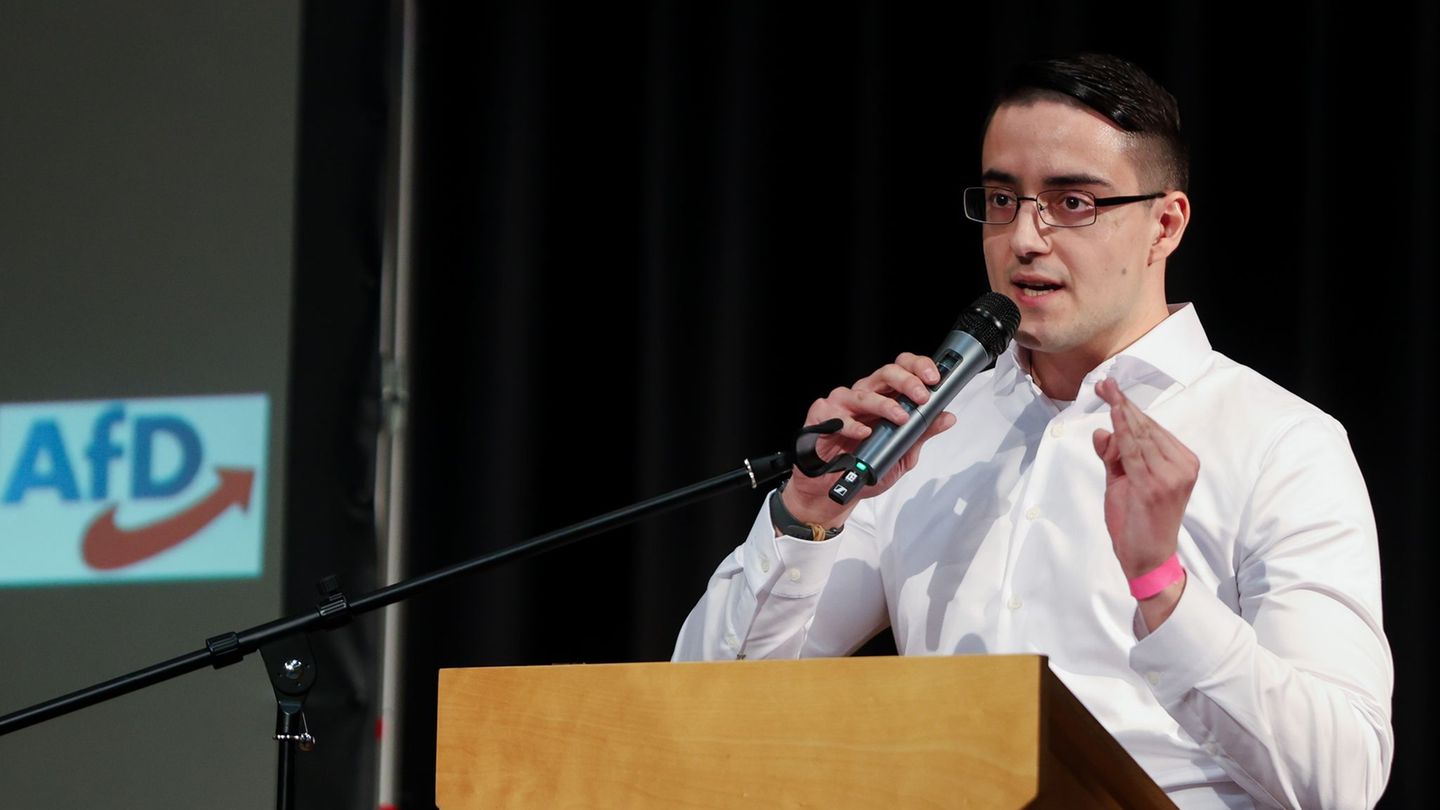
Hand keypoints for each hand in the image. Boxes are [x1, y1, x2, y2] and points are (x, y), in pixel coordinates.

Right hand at [781, 352, 957, 528]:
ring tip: (901, 418)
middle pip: (886, 373)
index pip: (902, 370)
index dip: (918, 368)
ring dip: (885, 404)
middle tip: (922, 396)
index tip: (934, 379)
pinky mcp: (821, 416)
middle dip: (907, 381)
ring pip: (864, 393)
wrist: (835, 489)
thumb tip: (948, 417)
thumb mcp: (903, 453)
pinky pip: (837, 416)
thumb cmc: (867, 465)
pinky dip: (852, 425)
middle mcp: (865, 395)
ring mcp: (842, 404)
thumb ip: (922, 433)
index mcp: (885, 397)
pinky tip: (863, 434)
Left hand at [1091, 378, 1196, 619]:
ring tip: (1106, 389)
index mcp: (1182, 462)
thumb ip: (1115, 457)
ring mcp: (1170, 476)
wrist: (1148, 558)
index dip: (1129, 407)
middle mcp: (1181, 466)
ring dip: (1121, 411)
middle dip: (1123, 403)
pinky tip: (1114, 412)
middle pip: (1147, 427)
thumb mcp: (1124, 483)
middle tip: (1104, 382)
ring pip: (1140, 435)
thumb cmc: (1139, 521)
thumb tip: (1103, 432)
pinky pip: (1134, 451)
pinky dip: (1123, 430)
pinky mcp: (1154, 485)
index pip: (1152, 428)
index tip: (1110, 388)